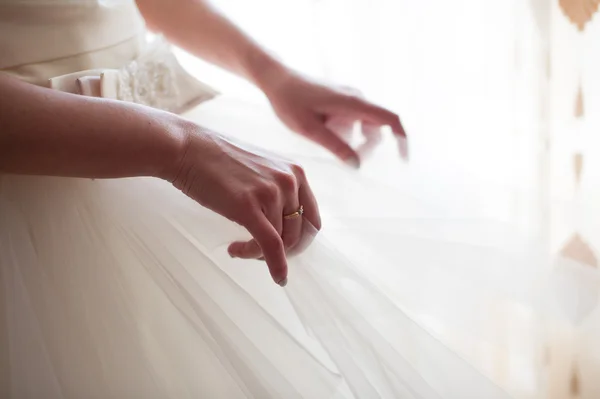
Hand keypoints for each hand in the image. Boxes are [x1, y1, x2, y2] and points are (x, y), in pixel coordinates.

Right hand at [170, 123, 320, 285]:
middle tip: (256, 253)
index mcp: (295, 172)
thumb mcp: (262, 169)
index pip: (313, 220)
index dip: (301, 241)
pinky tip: (276, 278)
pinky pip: (271, 246)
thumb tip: (286, 224)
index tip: (284, 249)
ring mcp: (270, 193)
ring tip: (237, 249)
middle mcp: (289, 181)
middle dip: (281, 251)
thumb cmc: (219, 161)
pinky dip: (276, 266)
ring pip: (280, 242)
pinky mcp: (248, 207)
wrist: (187, 149)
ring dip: (259, 254)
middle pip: (298, 235)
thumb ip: (279, 190)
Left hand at [263, 70, 406, 165]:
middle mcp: (356, 97)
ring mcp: (349, 96)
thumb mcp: (310, 129)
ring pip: (367, 123)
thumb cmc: (290, 102)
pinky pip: (356, 117)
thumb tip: (357, 165)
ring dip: (359, 139)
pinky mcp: (342, 97)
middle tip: (349, 159)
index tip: (403, 158)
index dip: (402, 139)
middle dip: (371, 146)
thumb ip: (335, 146)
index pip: (390, 119)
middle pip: (378, 126)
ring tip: (334, 146)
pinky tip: (329, 134)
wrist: (275, 78)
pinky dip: (350, 131)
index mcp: (353, 103)